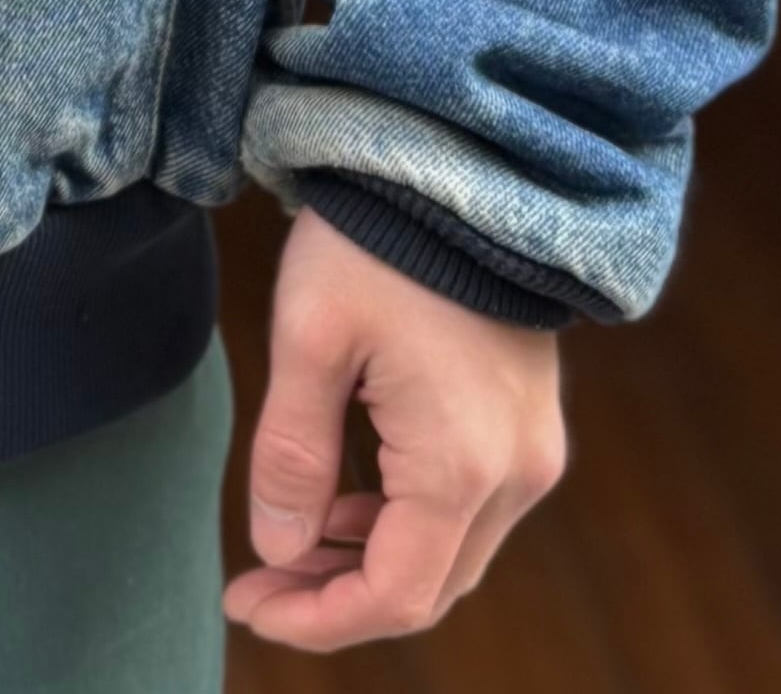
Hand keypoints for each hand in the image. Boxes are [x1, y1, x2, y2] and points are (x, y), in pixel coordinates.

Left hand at [224, 207, 565, 651]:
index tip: (248, 606)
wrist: (459, 162)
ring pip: (450, 552)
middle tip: (257, 582)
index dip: (318, 619)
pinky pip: (467, 507)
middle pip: (427, 587)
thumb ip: (292, 454)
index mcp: (461, 465)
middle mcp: (516, 473)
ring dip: (369, 561)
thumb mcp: (309, 338)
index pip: (394, 597)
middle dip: (337, 597)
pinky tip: (345, 500)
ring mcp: (532, 449)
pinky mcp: (527, 420)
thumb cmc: (376, 239)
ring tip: (287, 542)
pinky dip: (403, 520)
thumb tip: (277, 547)